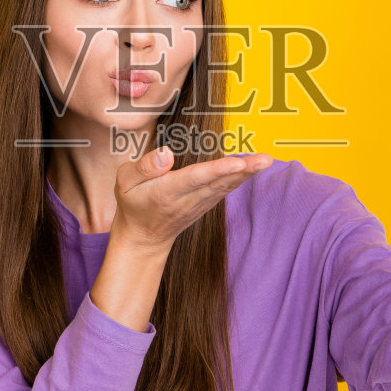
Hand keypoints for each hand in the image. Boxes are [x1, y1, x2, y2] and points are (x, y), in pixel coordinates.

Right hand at [112, 146, 272, 251]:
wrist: (144, 238)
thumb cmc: (133, 203)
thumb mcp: (125, 182)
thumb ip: (145, 166)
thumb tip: (167, 153)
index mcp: (167, 192)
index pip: (195, 178)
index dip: (217, 171)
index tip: (237, 163)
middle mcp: (188, 199)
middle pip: (218, 182)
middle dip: (243, 170)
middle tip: (266, 159)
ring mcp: (200, 204)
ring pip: (226, 186)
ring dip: (247, 173)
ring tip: (266, 160)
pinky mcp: (207, 204)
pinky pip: (226, 189)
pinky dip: (241, 178)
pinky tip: (255, 166)